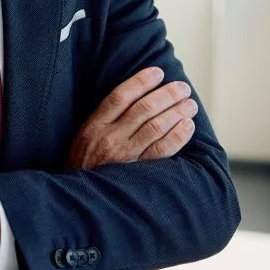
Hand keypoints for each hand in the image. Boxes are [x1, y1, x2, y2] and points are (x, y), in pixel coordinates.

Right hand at [68, 67, 197, 168]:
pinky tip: (187, 126)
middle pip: (143, 109)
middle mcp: (110, 138)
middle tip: (182, 88)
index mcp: (94, 125)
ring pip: (156, 127)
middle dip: (167, 95)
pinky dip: (178, 136)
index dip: (140, 82)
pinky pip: (163, 150)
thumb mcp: (85, 136)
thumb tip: (135, 96)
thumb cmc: (85, 162)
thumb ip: (105, 118)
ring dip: (176, 112)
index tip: (158, 72)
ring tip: (190, 104)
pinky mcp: (138, 172)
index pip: (120, 96)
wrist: (80, 197)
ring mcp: (125, 155)